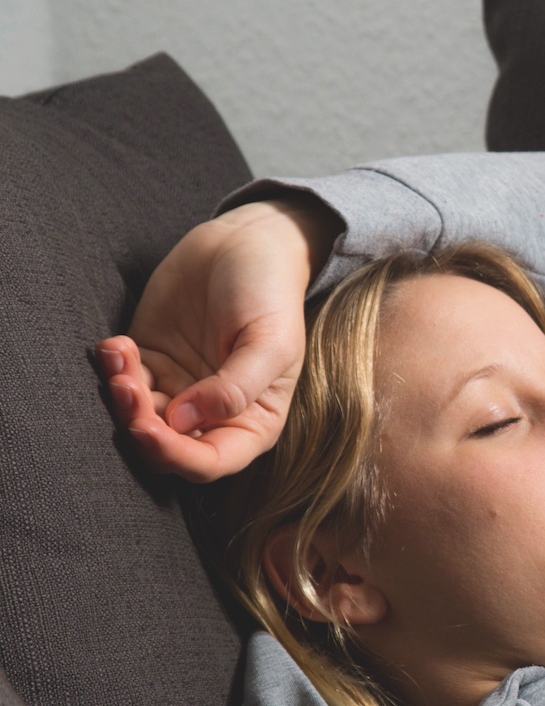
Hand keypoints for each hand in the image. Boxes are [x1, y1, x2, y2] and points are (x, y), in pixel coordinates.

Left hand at [94, 195, 340, 481]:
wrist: (246, 244)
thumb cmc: (270, 293)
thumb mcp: (270, 342)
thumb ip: (235, 389)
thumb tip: (185, 421)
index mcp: (253, 421)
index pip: (212, 461)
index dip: (177, 455)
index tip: (148, 429)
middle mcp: (213, 414)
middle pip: (167, 447)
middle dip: (140, 425)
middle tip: (126, 386)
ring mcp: (180, 388)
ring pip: (139, 418)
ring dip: (121, 396)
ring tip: (120, 357)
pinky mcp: (152, 360)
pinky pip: (123, 382)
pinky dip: (112, 368)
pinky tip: (117, 344)